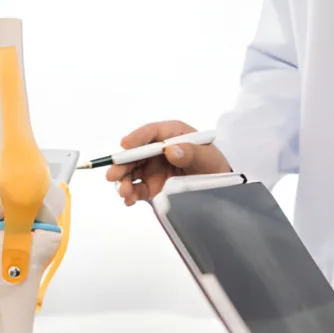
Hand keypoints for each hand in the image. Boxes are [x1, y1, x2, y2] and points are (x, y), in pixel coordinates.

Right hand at [106, 120, 230, 205]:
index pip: (152, 132)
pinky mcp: (154, 184)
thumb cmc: (215, 166)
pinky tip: (129, 200)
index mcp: (172, 134)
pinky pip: (139, 187)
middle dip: (123, 164)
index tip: (125, 145)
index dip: (137, 138)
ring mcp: (155, 167)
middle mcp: (159, 149)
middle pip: (136, 153)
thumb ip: (191, 153)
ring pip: (134, 171)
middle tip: (113, 175)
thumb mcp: (208, 158)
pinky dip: (132, 194)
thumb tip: (170, 150)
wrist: (220, 188)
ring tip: (124, 192)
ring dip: (125, 181)